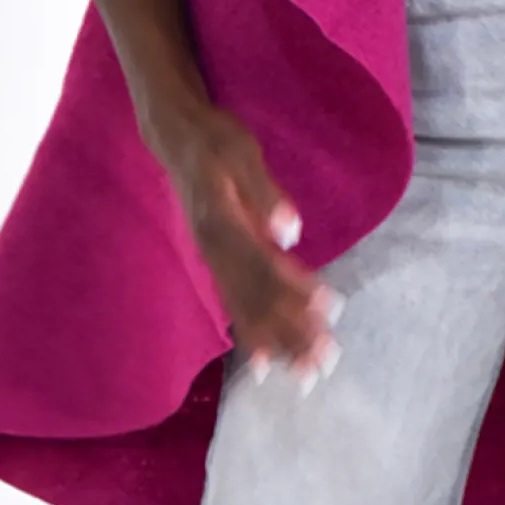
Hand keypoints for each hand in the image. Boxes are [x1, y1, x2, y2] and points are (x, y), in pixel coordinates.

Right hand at [155, 106, 341, 382]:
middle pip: (258, 299)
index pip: (267, 268)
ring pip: (247, 308)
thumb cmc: (213, 138)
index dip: (299, 293)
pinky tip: (266, 362)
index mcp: (224, 225)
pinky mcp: (216, 259)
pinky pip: (234, 303)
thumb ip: (264, 194)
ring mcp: (213, 258)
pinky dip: (252, 333)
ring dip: (278, 340)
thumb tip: (290, 234)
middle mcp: (216, 250)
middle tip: (324, 363)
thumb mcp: (240, 154)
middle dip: (292, 332)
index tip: (331, 314)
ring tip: (306, 371)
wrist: (173, 134)